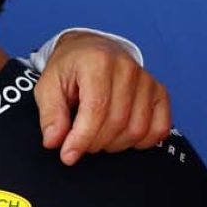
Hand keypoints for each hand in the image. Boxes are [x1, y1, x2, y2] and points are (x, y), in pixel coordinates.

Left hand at [35, 31, 172, 165]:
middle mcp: (127, 67)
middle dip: (94, 143)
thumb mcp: (48, 87)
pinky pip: (159, 128)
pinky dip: (142, 142)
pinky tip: (122, 136)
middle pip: (117, 122)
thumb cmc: (70, 69)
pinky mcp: (159, 92)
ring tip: (98, 136)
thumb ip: (51, 114)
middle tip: (80, 142)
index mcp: (97, 61)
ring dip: (115, 144)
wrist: (91, 51)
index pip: (97, 108)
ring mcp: (146, 80)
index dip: (82, 138)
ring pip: (137, 129)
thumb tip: (54, 141)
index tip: (68, 155)